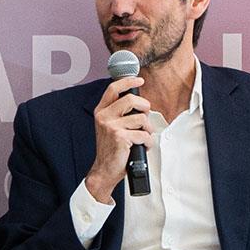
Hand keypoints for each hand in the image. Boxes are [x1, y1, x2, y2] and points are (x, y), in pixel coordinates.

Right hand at [85, 77, 151, 202]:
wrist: (104, 170)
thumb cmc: (111, 149)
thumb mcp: (110, 126)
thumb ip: (119, 113)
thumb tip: (139, 102)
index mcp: (101, 111)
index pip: (113, 88)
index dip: (128, 81)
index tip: (139, 80)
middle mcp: (104, 117)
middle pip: (131, 99)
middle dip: (144, 106)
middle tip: (146, 114)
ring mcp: (111, 126)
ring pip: (141, 118)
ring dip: (148, 129)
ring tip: (143, 137)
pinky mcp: (120, 137)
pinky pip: (143, 134)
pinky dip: (147, 142)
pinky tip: (142, 147)